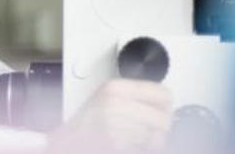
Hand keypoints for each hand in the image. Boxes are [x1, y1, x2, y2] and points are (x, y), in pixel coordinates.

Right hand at [45, 79, 172, 153]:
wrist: (67, 144)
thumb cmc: (86, 126)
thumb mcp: (107, 100)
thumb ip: (134, 98)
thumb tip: (166, 101)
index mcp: (115, 88)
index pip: (163, 94)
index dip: (165, 108)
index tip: (160, 113)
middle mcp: (115, 102)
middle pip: (163, 119)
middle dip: (159, 131)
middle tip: (146, 133)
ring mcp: (115, 123)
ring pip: (157, 137)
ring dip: (150, 144)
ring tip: (133, 141)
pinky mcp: (115, 142)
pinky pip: (145, 148)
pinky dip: (140, 149)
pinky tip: (126, 146)